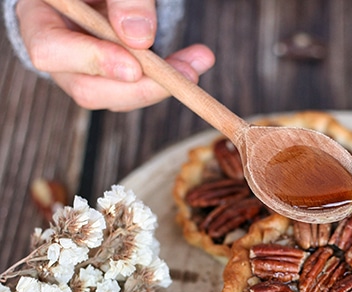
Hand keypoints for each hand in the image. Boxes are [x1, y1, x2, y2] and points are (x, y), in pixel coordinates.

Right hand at [16, 0, 214, 110]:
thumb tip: (139, 37)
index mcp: (39, 18)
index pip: (50, 50)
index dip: (93, 61)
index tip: (134, 66)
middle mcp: (57, 53)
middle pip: (87, 89)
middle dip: (139, 87)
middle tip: (183, 75)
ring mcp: (83, 71)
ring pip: (116, 97)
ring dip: (161, 87)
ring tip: (197, 64)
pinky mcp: (109, 79)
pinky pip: (136, 89)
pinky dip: (167, 80)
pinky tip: (194, 62)